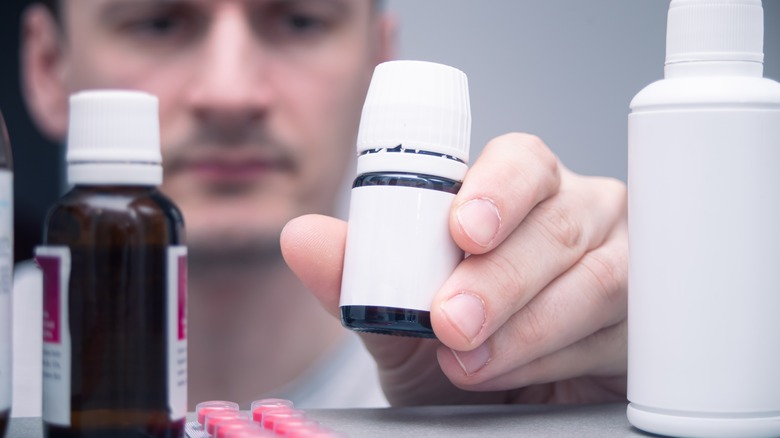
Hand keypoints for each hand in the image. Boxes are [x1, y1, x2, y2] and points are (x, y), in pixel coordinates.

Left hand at [281, 133, 627, 404]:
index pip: (521, 161)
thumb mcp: (396, 317)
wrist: (493, 403)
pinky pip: (623, 330)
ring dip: (531, 324)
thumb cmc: (451, 344)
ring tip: (474, 362)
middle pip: (561, 219)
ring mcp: (622, 261)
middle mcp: (579, 213)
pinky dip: (564, 356)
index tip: (462, 230)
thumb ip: (357, 278)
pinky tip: (529, 374)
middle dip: (503, 276)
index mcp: (518, 191)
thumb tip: (302, 238)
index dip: (496, 189)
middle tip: (452, 322)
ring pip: (600, 276)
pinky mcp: (646, 319)